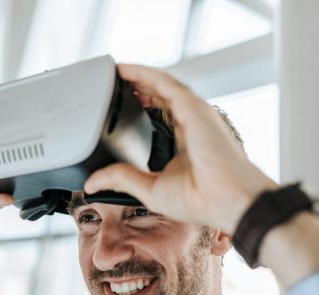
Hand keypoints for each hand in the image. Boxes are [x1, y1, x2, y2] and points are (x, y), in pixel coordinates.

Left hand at [84, 64, 277, 233]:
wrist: (226, 200)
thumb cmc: (201, 199)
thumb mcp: (150, 189)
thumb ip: (121, 179)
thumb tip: (92, 182)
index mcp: (187, 143)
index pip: (163, 116)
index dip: (144, 106)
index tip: (125, 104)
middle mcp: (192, 124)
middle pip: (162, 97)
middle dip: (139, 87)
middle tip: (116, 83)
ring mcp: (194, 113)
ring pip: (162, 85)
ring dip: (139, 76)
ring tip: (117, 71)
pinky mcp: (192, 107)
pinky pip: (163, 82)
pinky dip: (143, 74)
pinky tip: (125, 69)